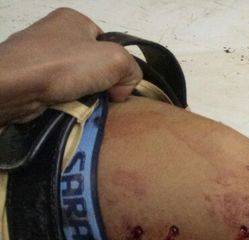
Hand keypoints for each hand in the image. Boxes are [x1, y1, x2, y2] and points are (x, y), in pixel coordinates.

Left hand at [0, 8, 141, 124]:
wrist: (14, 85)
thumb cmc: (64, 65)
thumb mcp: (116, 60)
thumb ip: (132, 70)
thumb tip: (121, 89)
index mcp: (73, 19)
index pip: (108, 44)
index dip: (117, 67)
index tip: (115, 85)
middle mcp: (54, 33)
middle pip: (93, 64)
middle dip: (101, 83)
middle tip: (102, 98)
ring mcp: (38, 55)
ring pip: (76, 80)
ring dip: (85, 96)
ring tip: (84, 105)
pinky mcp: (28, 77)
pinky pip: (58, 92)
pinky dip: (67, 102)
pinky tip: (68, 108)